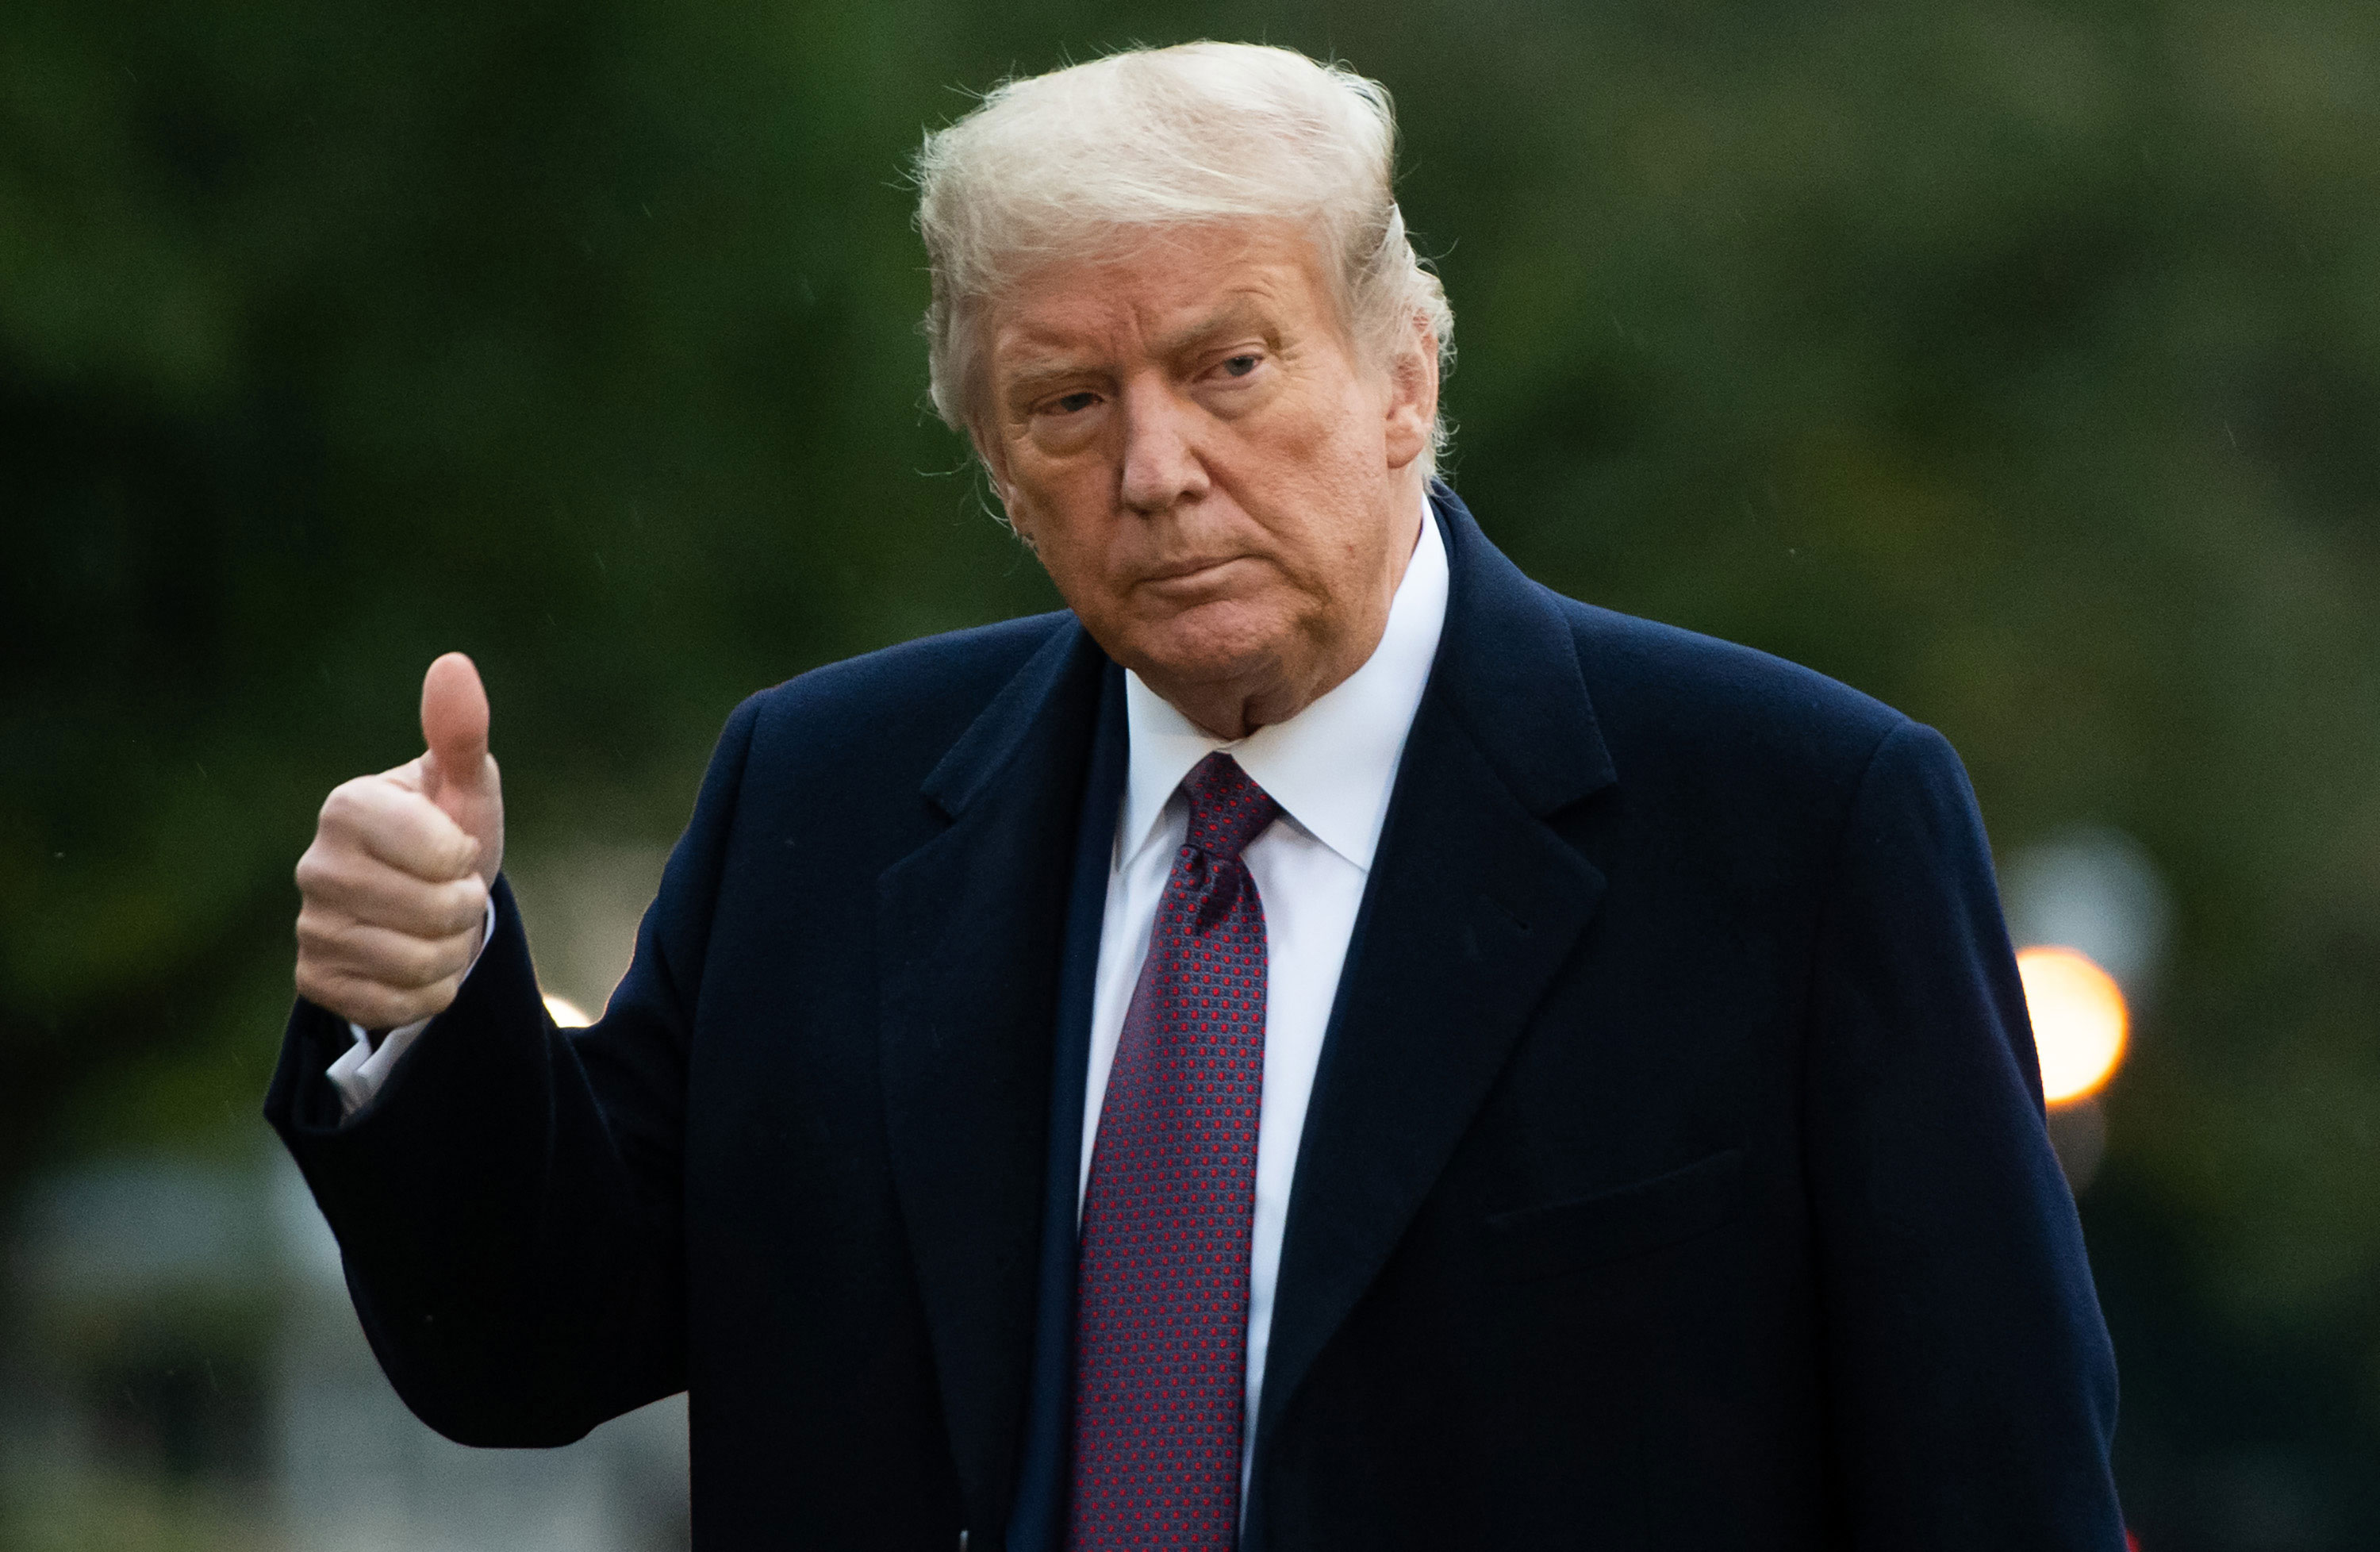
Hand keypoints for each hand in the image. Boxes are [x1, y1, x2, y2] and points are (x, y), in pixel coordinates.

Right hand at [294, 653, 506, 1028]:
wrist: (426, 905)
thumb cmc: (448, 833)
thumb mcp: (464, 786)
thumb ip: (460, 731)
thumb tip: (453, 663)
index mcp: (348, 807)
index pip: (441, 854)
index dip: (466, 858)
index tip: (455, 849)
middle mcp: (315, 866)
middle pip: (436, 913)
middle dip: (466, 909)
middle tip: (453, 893)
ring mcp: (310, 927)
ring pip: (420, 964)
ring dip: (452, 953)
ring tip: (439, 929)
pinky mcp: (315, 981)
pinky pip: (397, 1005)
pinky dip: (428, 994)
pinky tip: (418, 966)